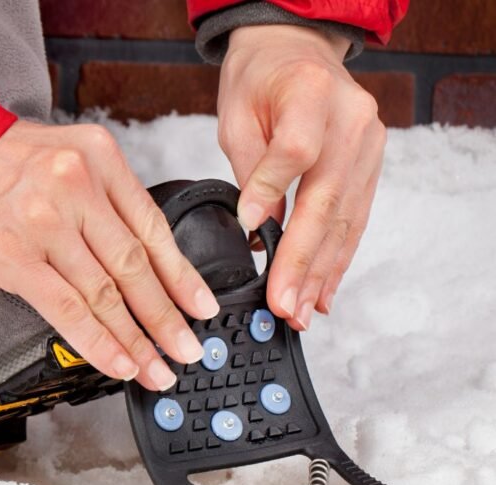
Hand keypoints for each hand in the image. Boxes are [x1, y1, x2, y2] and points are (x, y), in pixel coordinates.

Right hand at [0, 120, 219, 390]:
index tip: (202, 305)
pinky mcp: (13, 256)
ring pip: (107, 292)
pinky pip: (69, 309)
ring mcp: (46, 221)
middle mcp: (77, 185)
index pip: (152, 225)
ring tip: (160, 368)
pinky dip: (100, 342)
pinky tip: (120, 363)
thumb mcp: (52, 156)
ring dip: (139, 338)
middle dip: (168, 315)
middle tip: (189, 349)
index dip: (182, 274)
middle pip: (136, 264)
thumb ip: (91, 196)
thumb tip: (122, 257)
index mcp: (96, 157)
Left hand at [218, 25, 385, 329]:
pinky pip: (355, 218)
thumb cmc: (259, 79)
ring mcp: (369, 144)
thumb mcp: (236, 114)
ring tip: (302, 310)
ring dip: (322, 271)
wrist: (295, 51)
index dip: (272, 195)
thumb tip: (257, 224)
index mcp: (310, 94)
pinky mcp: (371, 164)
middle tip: (284, 303)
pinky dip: (337, 257)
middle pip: (327, 200)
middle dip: (302, 260)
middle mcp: (351, 120)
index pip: (296, 152)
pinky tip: (324, 291)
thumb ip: (250, 168)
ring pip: (346, 219)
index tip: (251, 232)